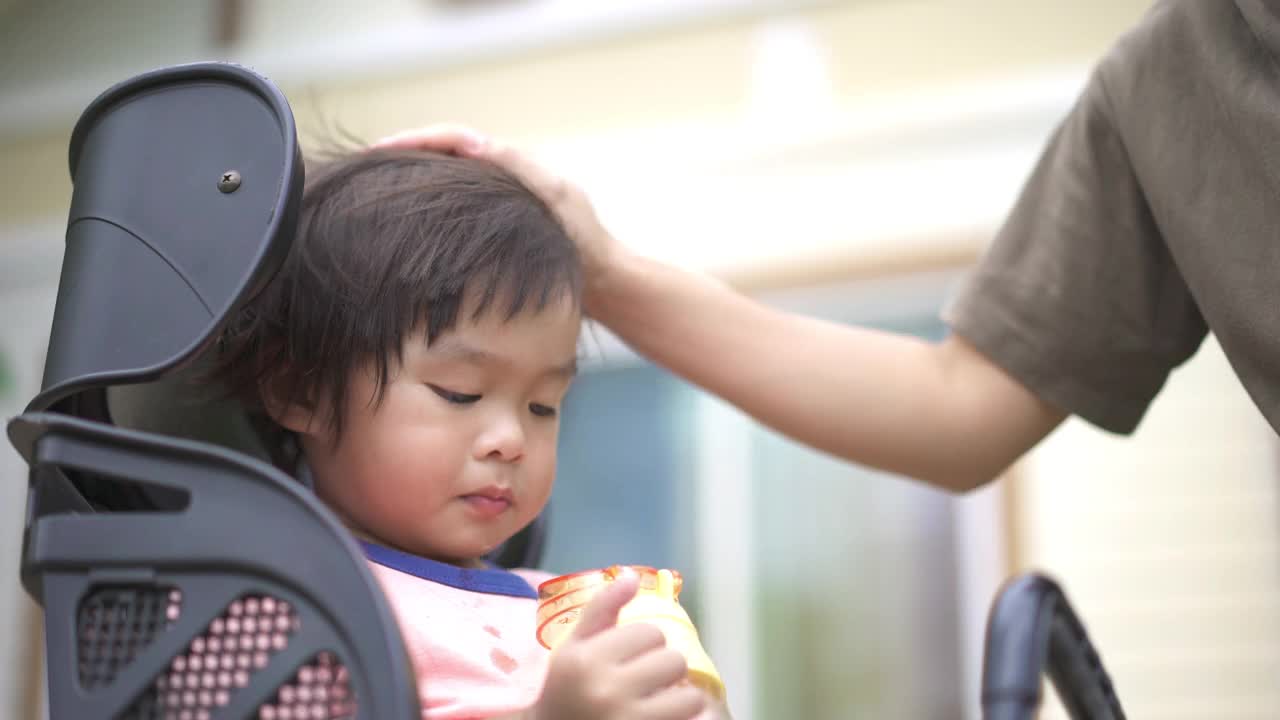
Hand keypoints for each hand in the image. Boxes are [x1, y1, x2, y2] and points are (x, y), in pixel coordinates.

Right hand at [372, 124, 627, 309]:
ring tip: (375, 189)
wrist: (603, 282)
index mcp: (513, 162)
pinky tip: (404, 226)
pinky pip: (452, 209)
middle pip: (442, 154)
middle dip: (404, 155)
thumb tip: (472, 142)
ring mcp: (497, 203)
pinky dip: (426, 209)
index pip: (455, 138)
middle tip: (365, 167)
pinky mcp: (494, 231)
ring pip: (445, 182)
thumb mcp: (555, 198)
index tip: (381, 149)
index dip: (416, 139)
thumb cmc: (583, 243)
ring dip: (411, 181)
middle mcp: (502, 176)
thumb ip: (517, 166)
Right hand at [528, 568, 705, 719]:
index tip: (630, 659)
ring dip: (678, 697)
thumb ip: (600, 610)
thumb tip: (631, 576)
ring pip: (688, 693)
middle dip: (663, 670)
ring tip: (657, 702)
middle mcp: (603, 688)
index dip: (645, 645)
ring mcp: (625, 718)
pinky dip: (683, 718)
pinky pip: (689, 716)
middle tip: (645, 684)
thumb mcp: (573, 648)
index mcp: (583, 659)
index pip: (649, 632)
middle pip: (672, 659)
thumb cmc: (567, 691)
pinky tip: (662, 717)